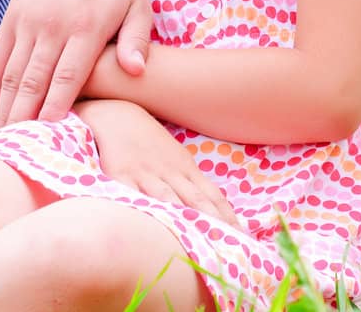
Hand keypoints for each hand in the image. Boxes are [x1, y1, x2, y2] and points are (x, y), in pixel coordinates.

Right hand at [0, 0, 154, 131]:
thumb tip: (136, 70)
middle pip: (35, 79)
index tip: (51, 133)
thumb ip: (137, 39)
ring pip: (12, 74)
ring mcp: (28, 23)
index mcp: (87, 26)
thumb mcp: (137, 4)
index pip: (69, 73)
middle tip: (19, 149)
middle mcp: (53, 26)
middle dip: (26, 116)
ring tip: (0, 141)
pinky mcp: (11, 21)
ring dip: (5, 109)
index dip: (58, 104)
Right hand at [75, 99, 242, 230]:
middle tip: (229, 244)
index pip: (212, 196)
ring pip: (168, 199)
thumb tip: (213, 208)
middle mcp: (171, 172)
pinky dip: (143, 209)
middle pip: (196, 200)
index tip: (242, 236)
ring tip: (198, 241)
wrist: (118, 116)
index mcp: (186, 169)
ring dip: (183, 219)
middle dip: (213, 222)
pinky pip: (133, 195)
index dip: (227, 217)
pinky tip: (151, 225)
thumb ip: (191, 184)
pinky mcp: (121, 175)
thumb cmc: (150, 143)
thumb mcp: (176, 160)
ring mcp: (146, 174)